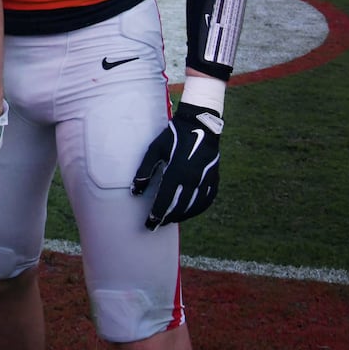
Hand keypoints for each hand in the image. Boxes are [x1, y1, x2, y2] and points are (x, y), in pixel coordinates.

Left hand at [132, 101, 222, 228]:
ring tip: (170, 219)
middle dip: (167, 218)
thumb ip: (144, 171)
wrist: (200, 125)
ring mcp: (205, 180)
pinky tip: (190, 212)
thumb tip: (134, 191)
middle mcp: (192, 179)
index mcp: (176, 171)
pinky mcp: (214, 178)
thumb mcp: (155, 150)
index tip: (150, 224)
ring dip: (181, 216)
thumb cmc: (173, 136)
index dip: (157, 214)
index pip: (165, 200)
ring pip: (194, 206)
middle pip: (179, 207)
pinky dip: (198, 209)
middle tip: (157, 225)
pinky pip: (207, 200)